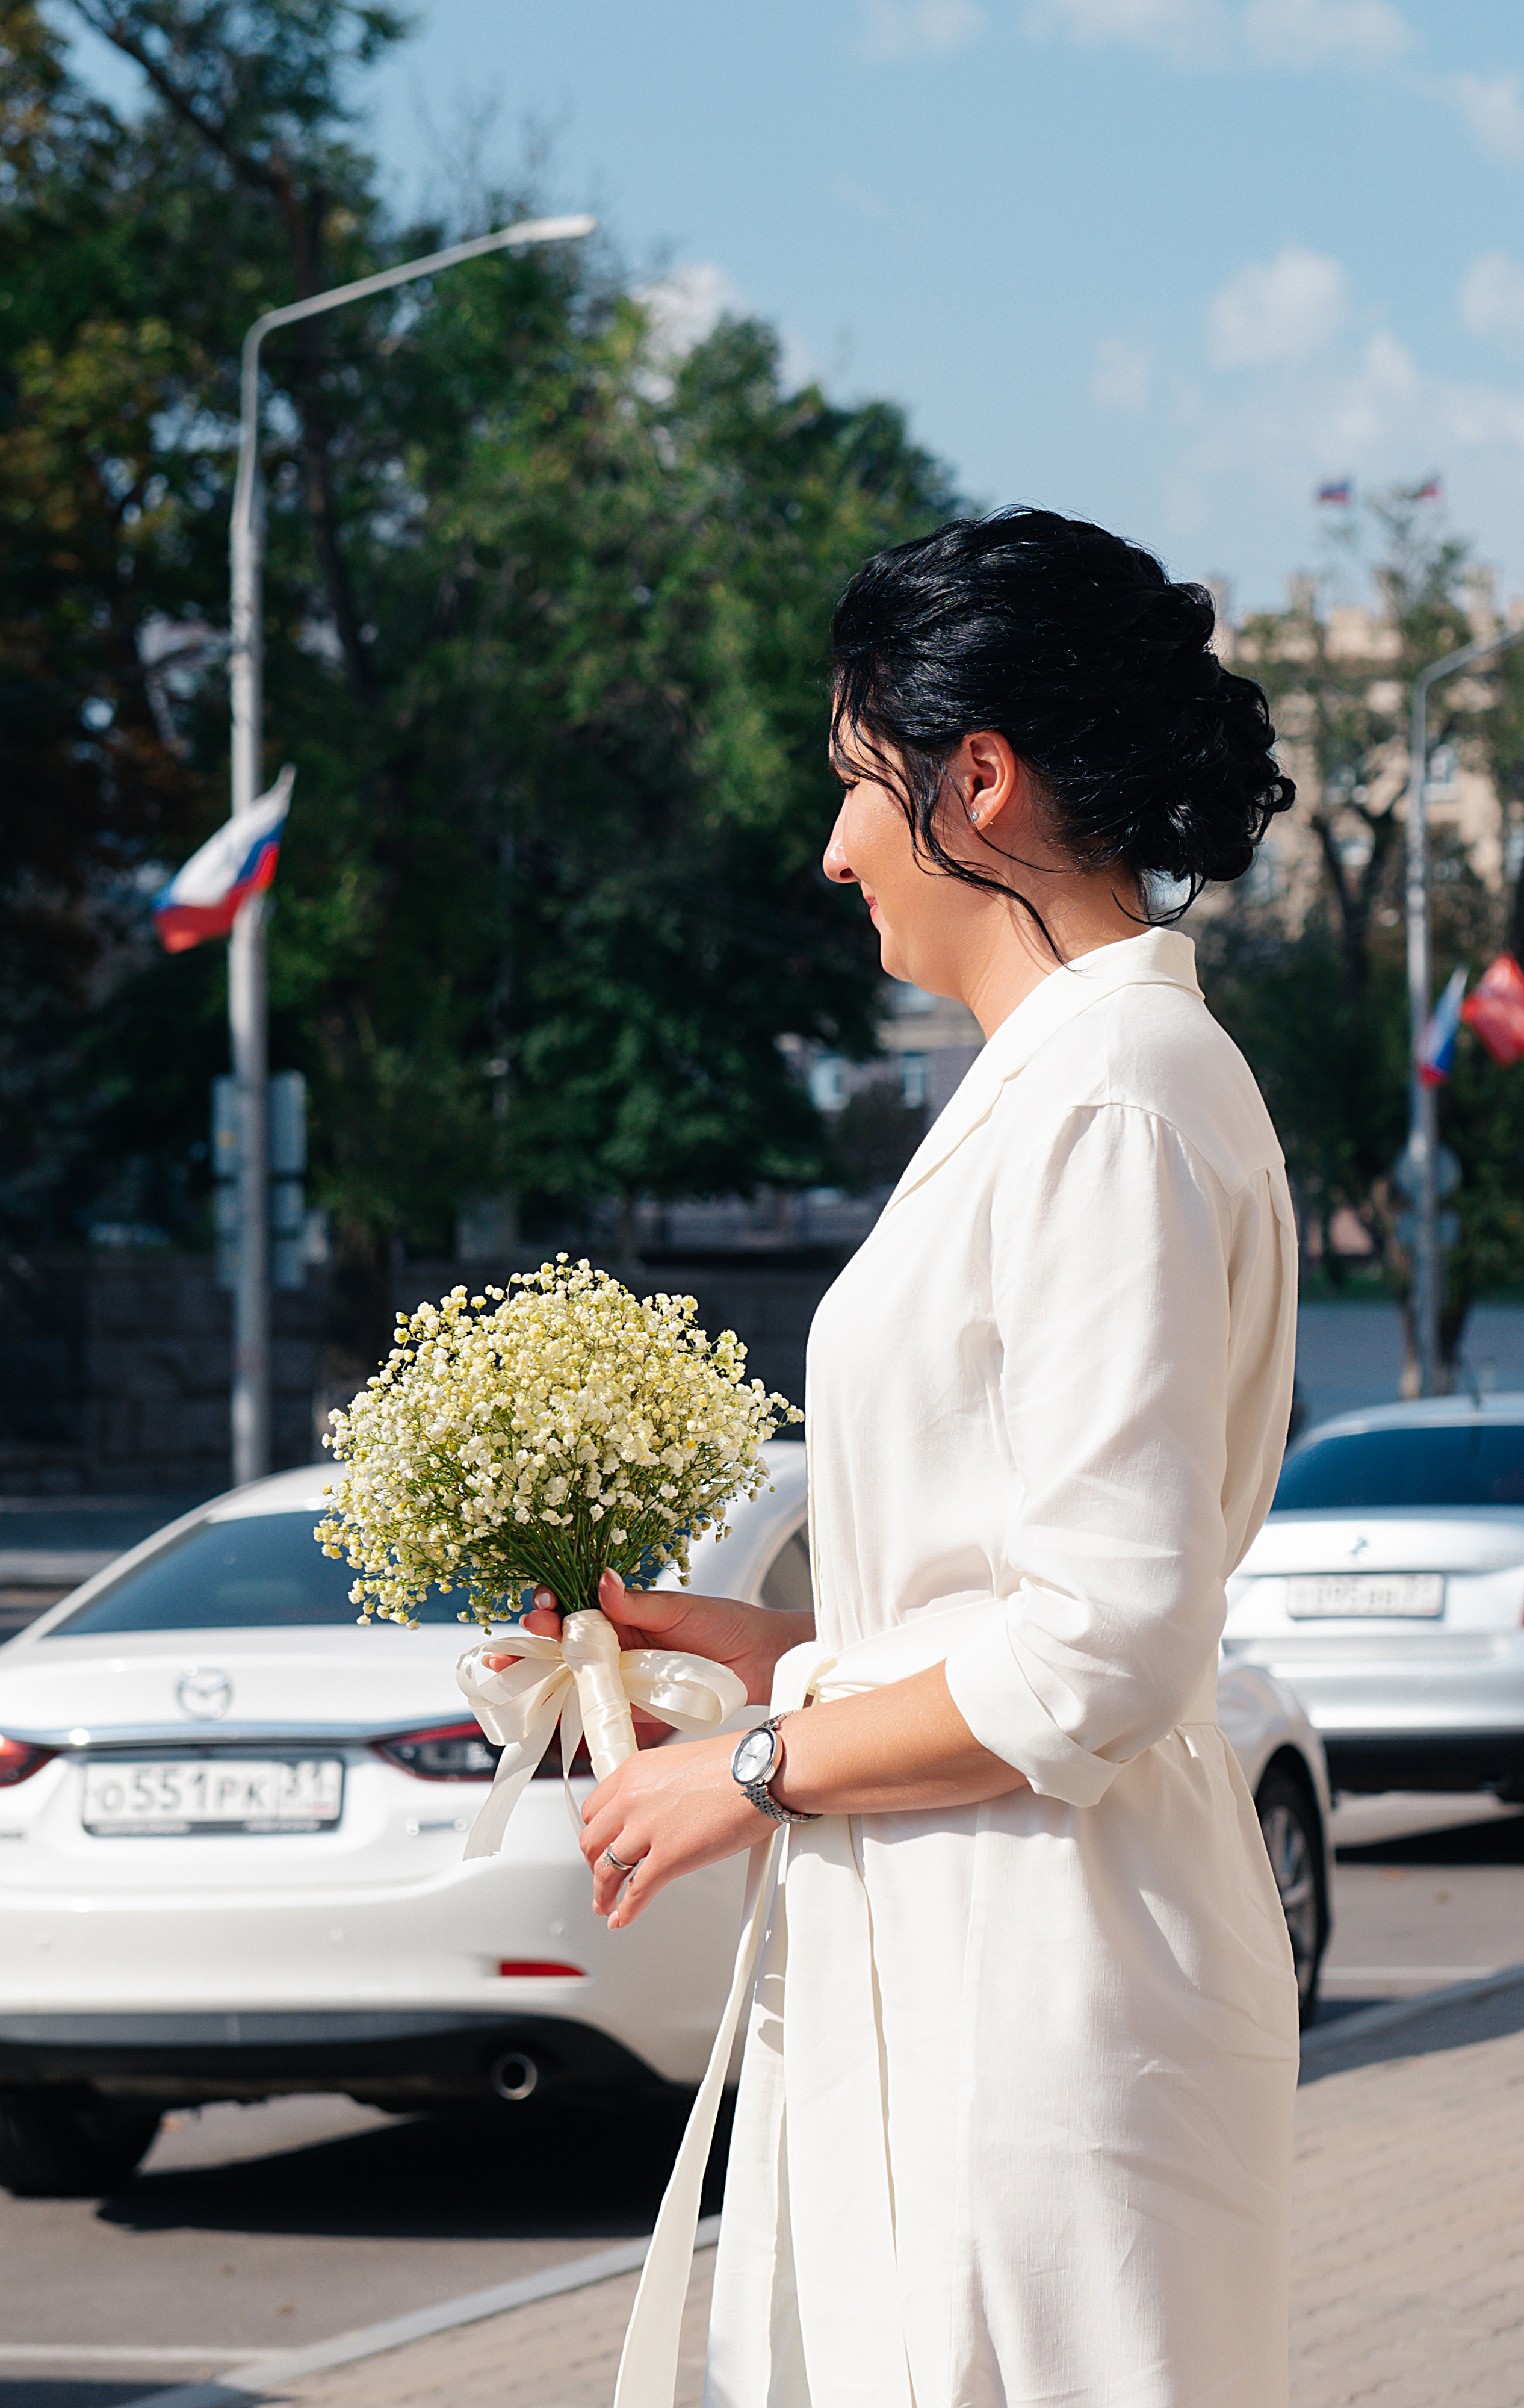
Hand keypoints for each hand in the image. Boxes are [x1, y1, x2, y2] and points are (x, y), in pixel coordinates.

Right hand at [481, 1568, 811, 1705]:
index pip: (571, 1610)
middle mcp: (613, 1646)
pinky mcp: (634, 1712)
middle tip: (503, 1655)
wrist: (761, 1660)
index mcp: (619, 1614)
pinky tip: (550, 1722)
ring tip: (509, 1683)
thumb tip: (602, 1580)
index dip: (547, 1611)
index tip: (538, 1612)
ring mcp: (620, 1680)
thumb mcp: (682, 1608)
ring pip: (569, 1683)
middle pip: (558, 1650)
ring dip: (536, 1685)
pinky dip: (573, 1722)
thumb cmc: (724, 1624)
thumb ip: (640, 1602)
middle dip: (525, 1650)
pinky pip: (597, 1718)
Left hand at [579, 1727, 766, 1927]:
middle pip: (592, 1842)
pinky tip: (622, 1918)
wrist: (762, 1772)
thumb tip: (659, 1809)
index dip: (595, 1834)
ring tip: (606, 1905)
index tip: (599, 1845)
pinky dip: (625, 1911)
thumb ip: (658, 1787)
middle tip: (600, 1878)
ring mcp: (647, 1829)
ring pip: (607, 1871)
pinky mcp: (668, 1858)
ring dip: (604, 1894)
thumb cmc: (736, 1765)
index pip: (594, 1810)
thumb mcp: (679, 1764)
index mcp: (633, 1772)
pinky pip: (636, 1892)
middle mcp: (632, 1799)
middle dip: (593, 1865)